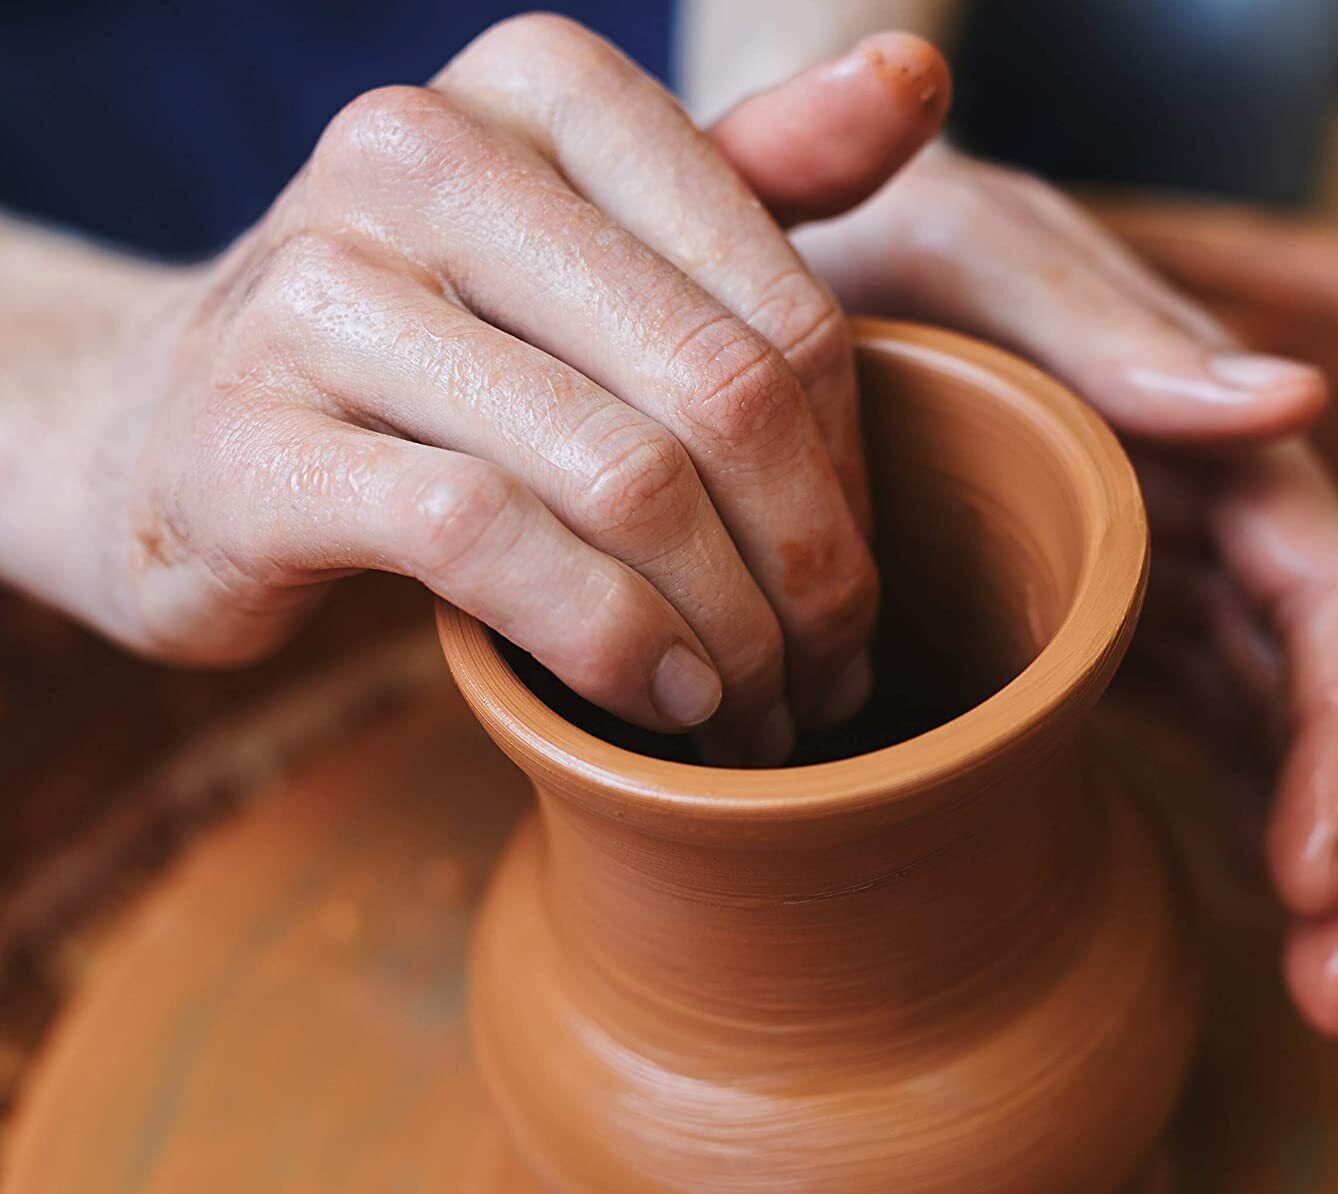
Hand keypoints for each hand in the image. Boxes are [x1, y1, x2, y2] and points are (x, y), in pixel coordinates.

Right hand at [63, 20, 949, 763]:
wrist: (173, 432)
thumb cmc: (427, 355)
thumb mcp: (591, 253)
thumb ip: (747, 179)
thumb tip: (915, 85)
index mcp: (537, 93)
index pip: (784, 312)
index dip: (849, 487)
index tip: (855, 597)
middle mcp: (420, 154)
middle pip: (721, 397)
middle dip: (809, 576)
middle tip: (828, 681)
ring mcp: (321, 293)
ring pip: (622, 478)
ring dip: (724, 633)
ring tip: (756, 714)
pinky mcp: (253, 443)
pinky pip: (490, 545)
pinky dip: (606, 642)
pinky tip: (656, 701)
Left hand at [797, 146, 1337, 1035]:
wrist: (795, 269)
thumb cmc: (881, 242)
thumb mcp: (974, 250)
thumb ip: (1106, 322)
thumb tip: (1296, 405)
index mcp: (1197, 441)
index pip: (1319, 600)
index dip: (1337, 738)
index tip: (1313, 872)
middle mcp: (1192, 524)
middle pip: (1309, 697)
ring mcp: (1142, 585)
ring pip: (1263, 733)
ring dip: (1303, 867)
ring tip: (1320, 1002)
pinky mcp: (1081, 630)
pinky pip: (1186, 729)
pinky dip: (1222, 821)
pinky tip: (1239, 919)